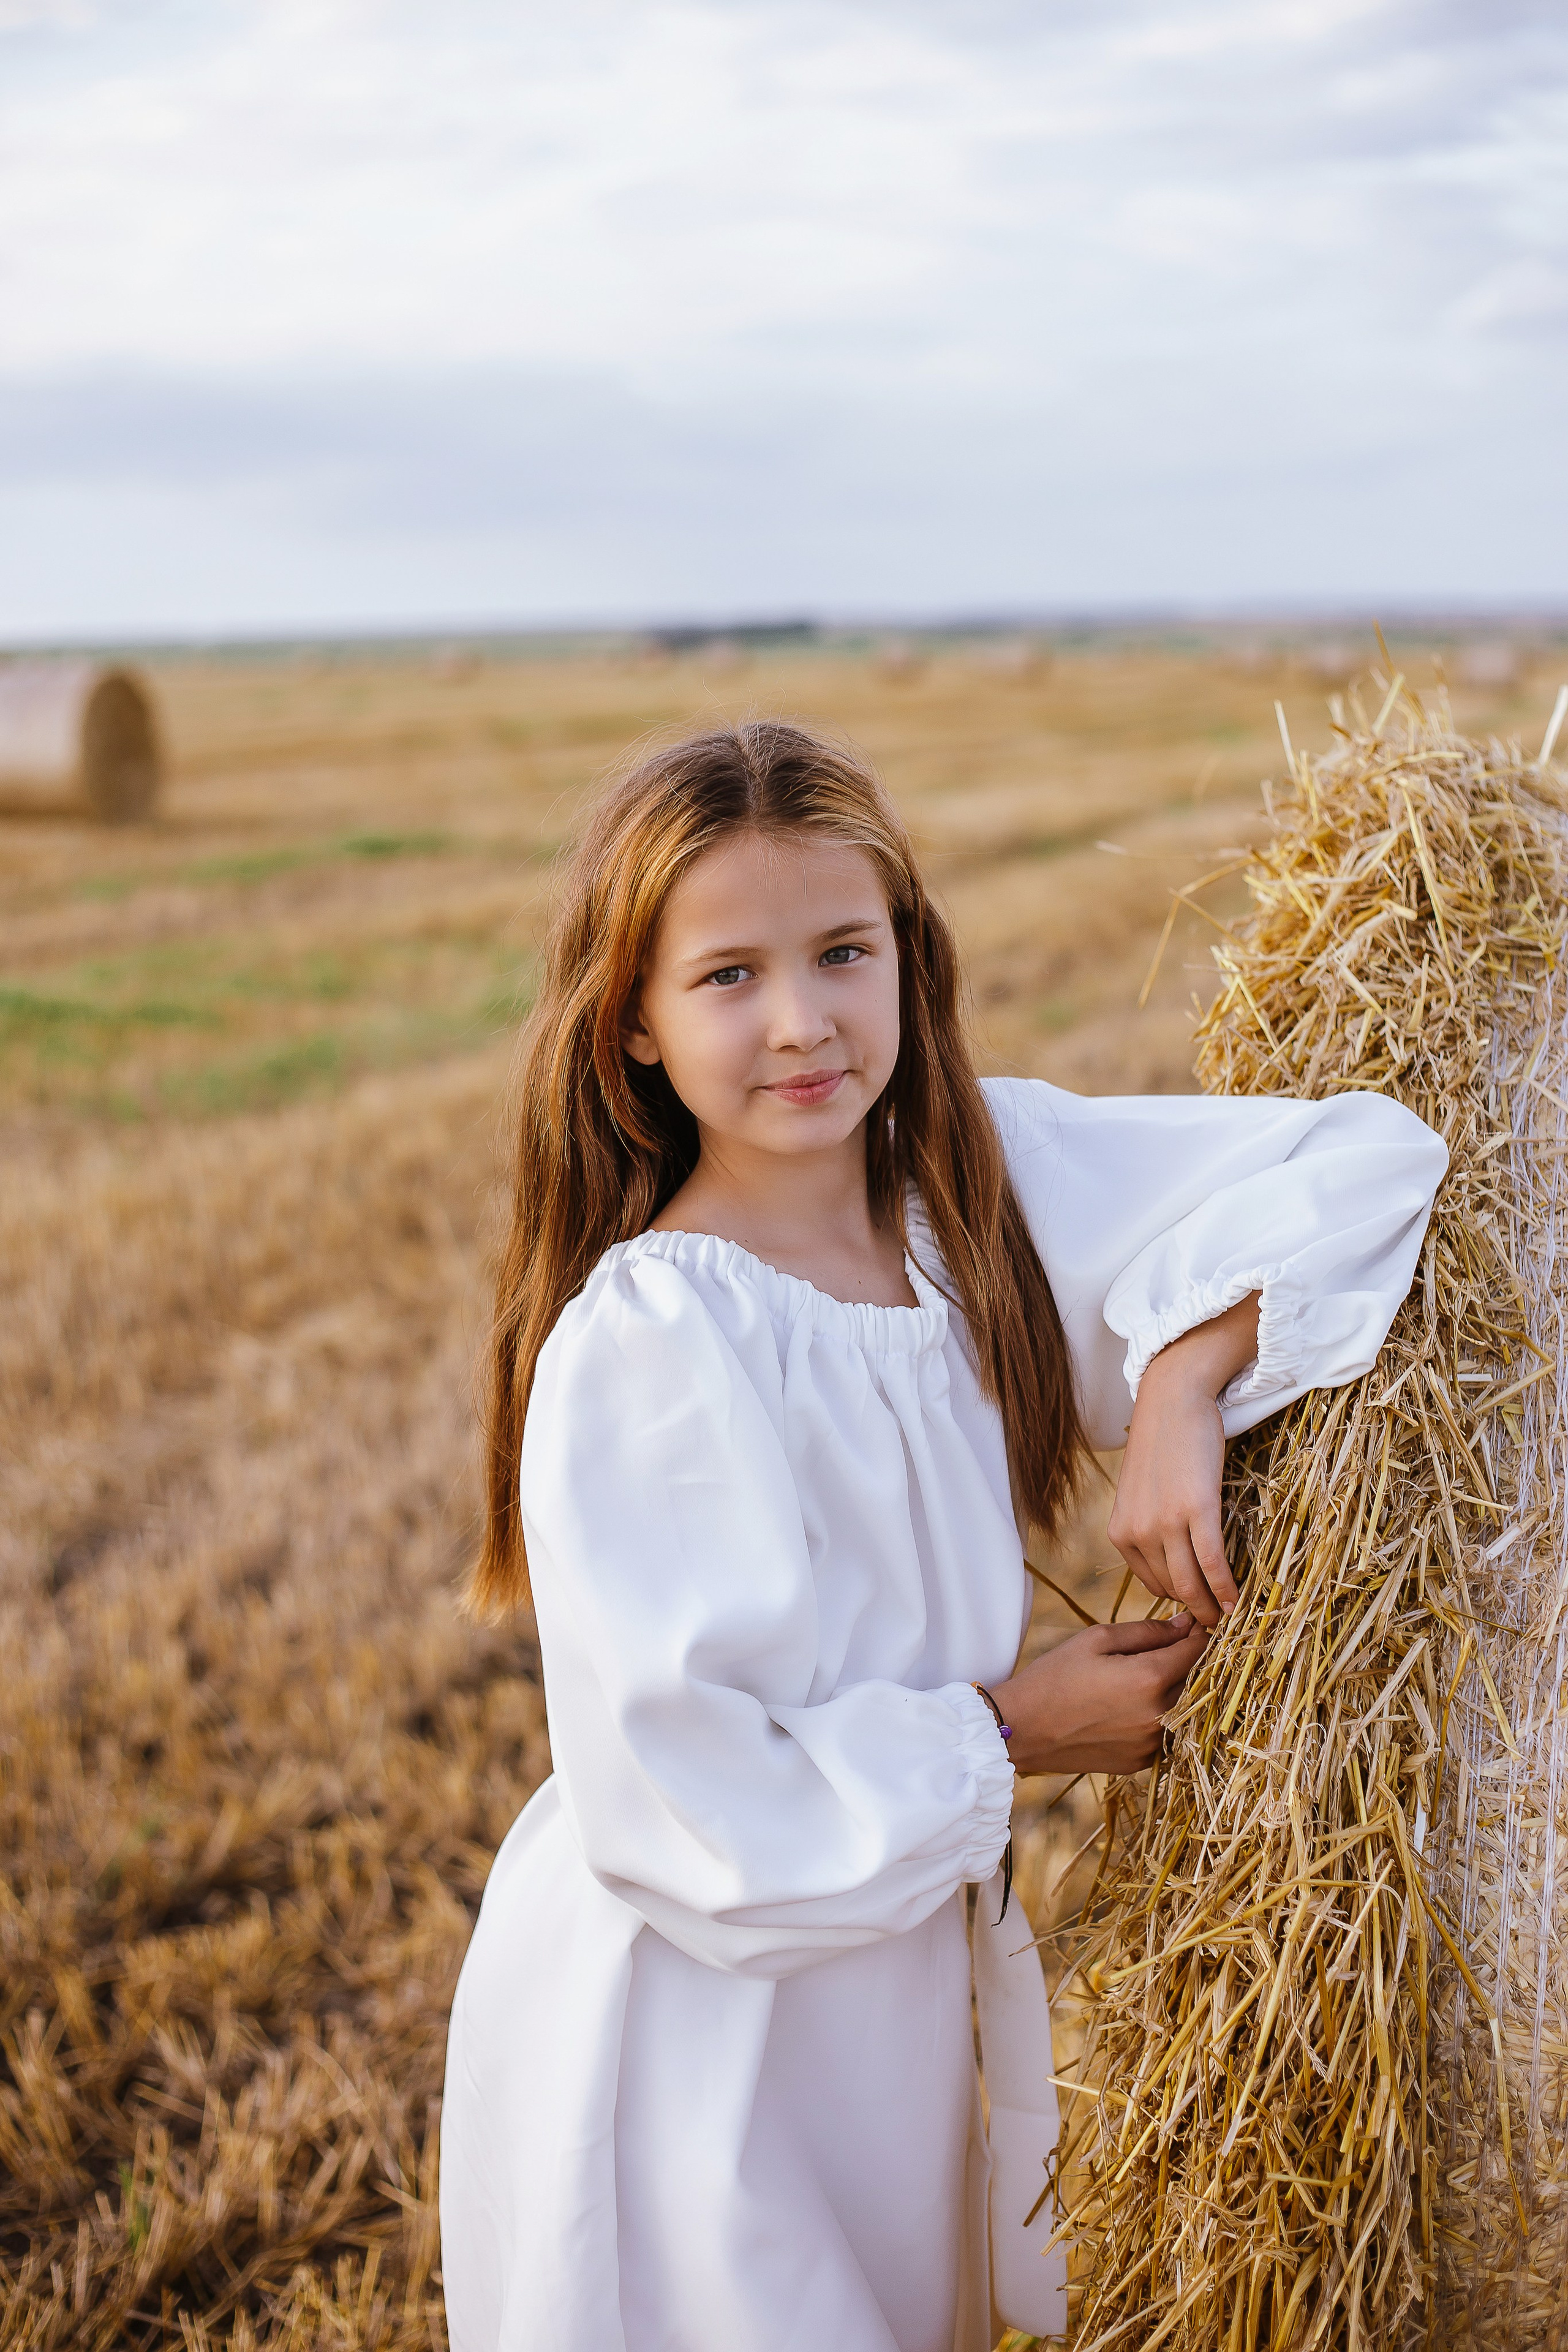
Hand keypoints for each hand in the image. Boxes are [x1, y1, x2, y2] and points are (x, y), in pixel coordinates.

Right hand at [989, 1615, 1208, 1775]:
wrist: (1022, 1728)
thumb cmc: (1055, 1676)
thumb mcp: (1097, 1638)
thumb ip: (1147, 1631)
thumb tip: (1186, 1625)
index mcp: (1149, 1678)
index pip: (1198, 1649)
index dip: (1197, 1633)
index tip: (1188, 1625)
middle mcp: (1159, 1715)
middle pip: (1196, 1680)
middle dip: (1186, 1661)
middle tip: (1161, 1649)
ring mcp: (1152, 1743)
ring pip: (1182, 1708)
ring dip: (1172, 1690)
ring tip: (1139, 1679)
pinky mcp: (1141, 1761)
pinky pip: (1163, 1732)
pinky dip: (1156, 1716)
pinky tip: (1128, 1707)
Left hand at [1107, 1293, 1259, 1627]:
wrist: (1172, 1400)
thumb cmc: (1163, 1445)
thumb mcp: (1143, 1494)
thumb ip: (1150, 1529)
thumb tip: (1176, 1564)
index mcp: (1120, 1533)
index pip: (1151, 1584)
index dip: (1178, 1601)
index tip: (1200, 1608)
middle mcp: (1137, 1533)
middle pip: (1172, 1589)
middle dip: (1196, 1611)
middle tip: (1219, 1624)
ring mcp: (1165, 1523)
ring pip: (1191, 1583)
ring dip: (1213, 1607)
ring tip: (1231, 1617)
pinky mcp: (1196, 1510)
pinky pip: (1212, 1563)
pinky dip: (1226, 1588)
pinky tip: (1238, 1601)